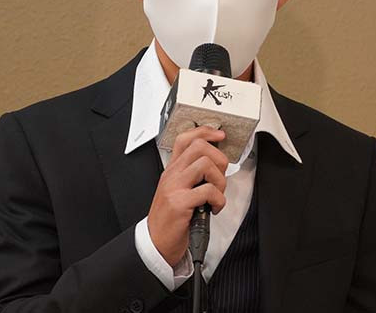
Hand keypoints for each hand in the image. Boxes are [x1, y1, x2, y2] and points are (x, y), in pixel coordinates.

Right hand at [147, 126, 228, 267]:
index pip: (185, 139)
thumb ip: (192, 176)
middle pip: (199, 146)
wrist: (156, 243)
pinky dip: (219, 200)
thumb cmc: (170, 219)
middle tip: (219, 176)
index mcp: (172, 170)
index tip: (220, 135)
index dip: (205, 131)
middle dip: (218, 158)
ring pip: (205, 165)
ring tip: (217, 194)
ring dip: (220, 180)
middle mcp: (172, 175)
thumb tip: (216, 165)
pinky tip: (214, 208)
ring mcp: (174, 187)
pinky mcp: (180, 203)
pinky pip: (208, 191)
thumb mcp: (177, 191)